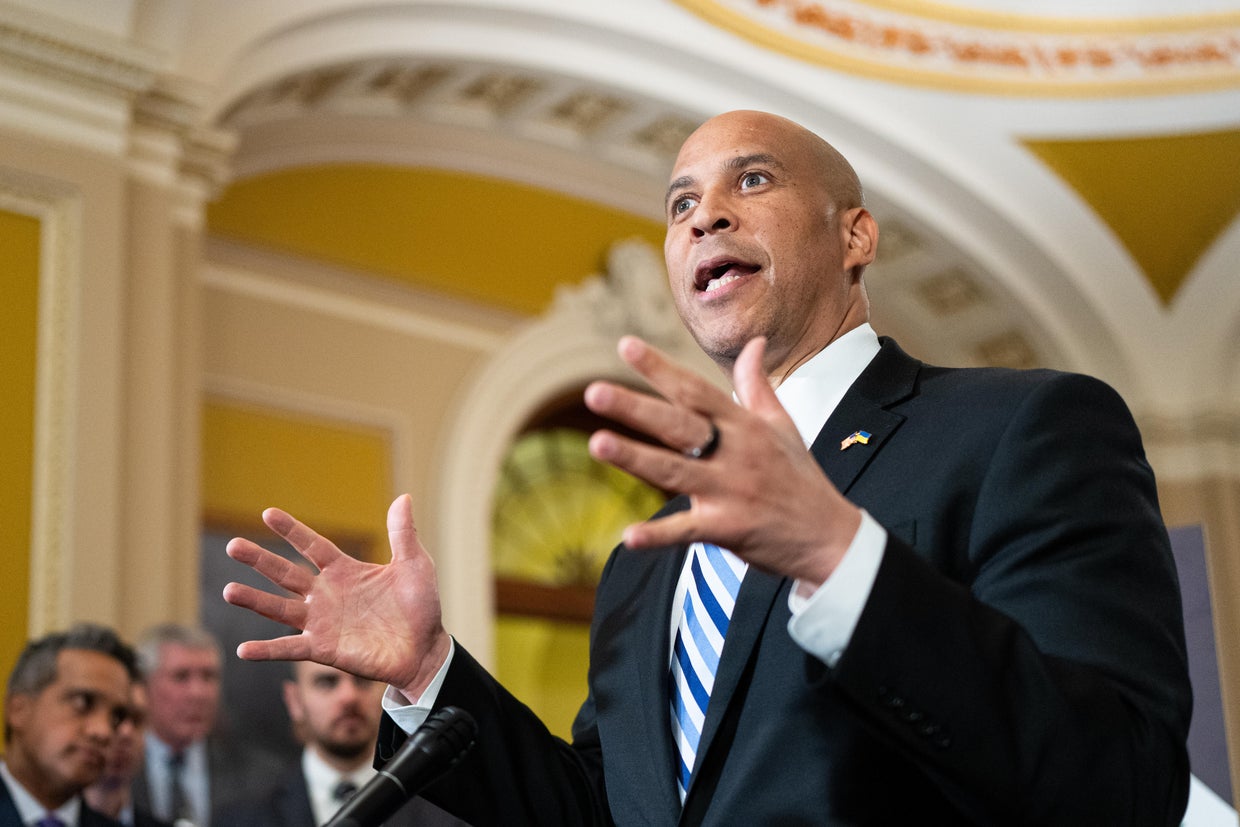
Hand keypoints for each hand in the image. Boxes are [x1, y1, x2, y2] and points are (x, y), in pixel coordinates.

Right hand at [222, 494, 451, 699]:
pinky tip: (244, 650)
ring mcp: (322, 622)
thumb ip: (403, 534)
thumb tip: (404, 497)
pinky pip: (290, 648)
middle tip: (233, 545)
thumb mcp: (415, 566)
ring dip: (254, 600)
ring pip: (280, 609)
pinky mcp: (324, 649)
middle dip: (259, 560)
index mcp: (345, 571)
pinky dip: (268, 650)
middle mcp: (327, 594)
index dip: (292, 530)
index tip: (268, 513)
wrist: (426, 650)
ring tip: (229, 591)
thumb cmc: (421, 607)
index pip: (312, 545)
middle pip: (285, 573)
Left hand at [584, 336, 859, 585]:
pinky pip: (687, 531)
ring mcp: (730, 492)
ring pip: (674, 472)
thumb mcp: (783, 425)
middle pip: (678, 425)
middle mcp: (734, 454)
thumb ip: (757, 385)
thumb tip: (754, 343)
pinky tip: (628, 536)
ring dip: (635, 458)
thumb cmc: (800, 477)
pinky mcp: (728, 530)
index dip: (660, 368)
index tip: (625, 345)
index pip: (695, 390)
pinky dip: (658, 535)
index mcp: (743, 426)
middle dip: (636, 408)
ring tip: (597, 443)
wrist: (831, 537)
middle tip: (593, 391)